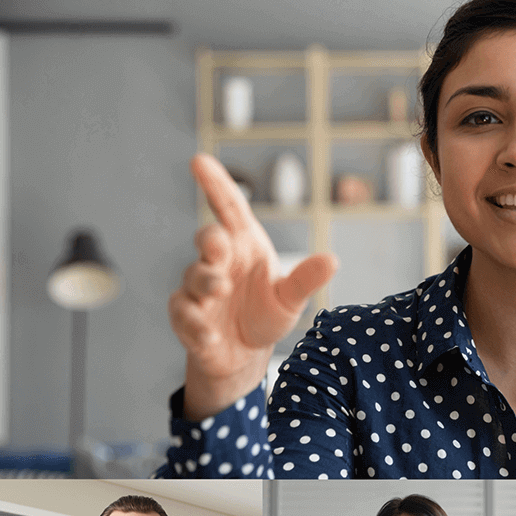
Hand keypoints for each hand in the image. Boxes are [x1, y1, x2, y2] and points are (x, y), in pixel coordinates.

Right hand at [169, 153, 337, 418]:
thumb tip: (332, 261)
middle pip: (207, 238)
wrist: (244, 355)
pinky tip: (209, 334)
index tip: (199, 160)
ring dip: (205, 281)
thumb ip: (306, 279)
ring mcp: (199, 287)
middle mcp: (218, 261)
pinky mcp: (186, 316)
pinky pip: (183, 312)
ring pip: (193, 276)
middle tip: (219, 245)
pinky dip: (194, 323)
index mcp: (243, 244)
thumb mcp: (290, 298)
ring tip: (220, 290)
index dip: (214, 183)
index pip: (228, 207)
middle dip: (210, 239)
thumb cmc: (265, 314)